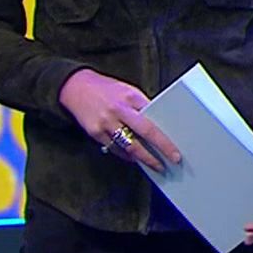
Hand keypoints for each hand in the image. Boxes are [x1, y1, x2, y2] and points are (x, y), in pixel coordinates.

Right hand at [59, 69, 182, 172]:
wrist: (75, 87)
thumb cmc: (106, 90)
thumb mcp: (127, 91)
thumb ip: (141, 106)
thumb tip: (158, 123)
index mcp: (131, 97)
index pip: (153, 117)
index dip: (166, 134)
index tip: (176, 146)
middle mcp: (119, 109)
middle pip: (146, 131)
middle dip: (162, 147)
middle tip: (173, 159)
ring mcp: (106, 122)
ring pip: (130, 145)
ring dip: (145, 158)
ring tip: (156, 165)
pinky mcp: (95, 132)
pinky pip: (115, 148)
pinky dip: (127, 155)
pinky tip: (136, 159)